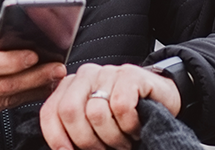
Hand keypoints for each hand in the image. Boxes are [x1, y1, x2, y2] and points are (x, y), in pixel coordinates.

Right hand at [0, 29, 66, 128]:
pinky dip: (17, 100)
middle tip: (57, 69)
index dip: (15, 61)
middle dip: (35, 77)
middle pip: (3, 85)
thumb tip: (18, 45)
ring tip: (51, 79)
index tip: (37, 55)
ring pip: (4, 100)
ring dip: (32, 90)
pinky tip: (32, 91)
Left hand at [39, 63, 181, 149]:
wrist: (163, 100)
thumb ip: (74, 132)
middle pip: (70, 112)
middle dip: (87, 141)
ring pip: (96, 113)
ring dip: (113, 137)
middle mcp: (86, 75)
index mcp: (70, 87)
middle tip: (105, 149)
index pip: (50, 112)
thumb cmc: (125, 118)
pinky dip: (129, 126)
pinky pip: (121, 107)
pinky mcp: (130, 74)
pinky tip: (136, 127)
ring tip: (124, 140)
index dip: (57, 138)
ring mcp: (108, 71)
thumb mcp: (94, 126)